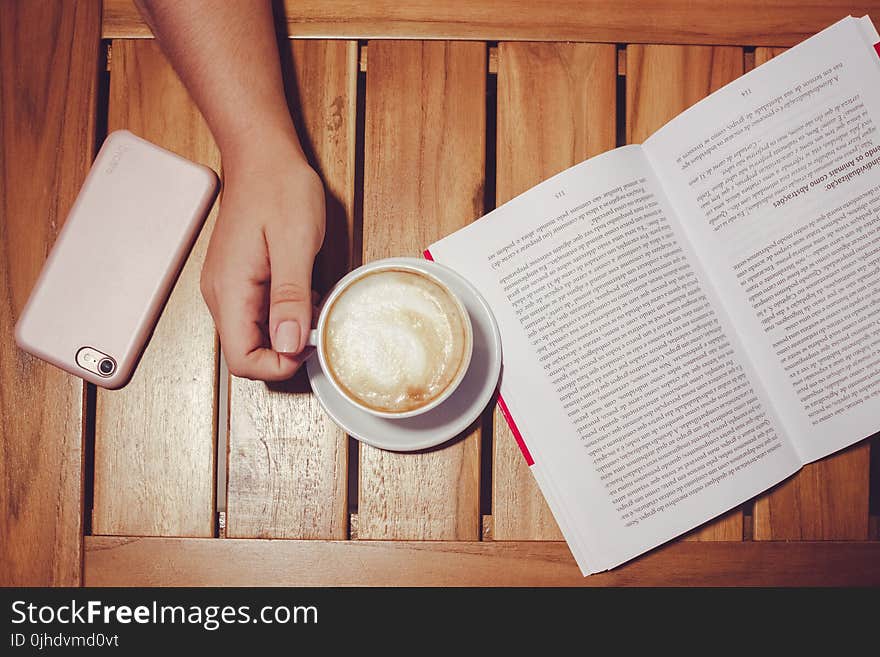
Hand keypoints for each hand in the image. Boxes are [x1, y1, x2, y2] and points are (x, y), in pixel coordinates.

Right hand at [200, 140, 324, 380]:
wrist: (262, 156)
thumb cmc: (279, 189)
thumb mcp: (295, 243)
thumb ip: (290, 296)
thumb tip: (288, 344)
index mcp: (231, 290)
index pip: (241, 359)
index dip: (277, 365)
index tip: (309, 345)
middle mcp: (222, 295)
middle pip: (246, 351)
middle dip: (285, 350)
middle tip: (317, 325)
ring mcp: (229, 287)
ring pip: (254, 335)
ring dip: (286, 332)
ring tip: (313, 304)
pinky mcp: (240, 280)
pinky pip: (259, 314)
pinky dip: (284, 315)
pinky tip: (304, 293)